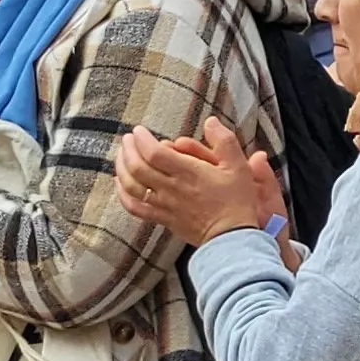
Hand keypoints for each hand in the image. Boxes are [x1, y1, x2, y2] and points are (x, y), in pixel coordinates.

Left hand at [118, 118, 285, 245]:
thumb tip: (210, 122)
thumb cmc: (236, 201)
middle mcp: (172, 188)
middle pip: (138, 167)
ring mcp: (165, 205)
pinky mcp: (163, 219)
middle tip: (127, 139)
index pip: (155, 152)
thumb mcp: (238, 166)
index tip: (139, 131)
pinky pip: (135, 207)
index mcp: (188, 172)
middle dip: (128, 149)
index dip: (142, 139)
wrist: (232, 238)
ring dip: (122, 168)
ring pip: (132, 186)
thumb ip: (224, 140)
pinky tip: (121, 184)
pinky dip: (123, 195)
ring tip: (121, 156)